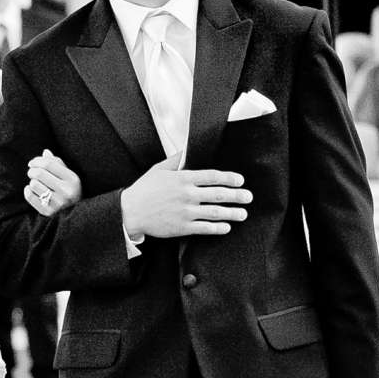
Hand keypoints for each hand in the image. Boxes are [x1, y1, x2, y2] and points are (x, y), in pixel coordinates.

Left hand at [25, 150, 81, 216]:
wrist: (76, 216)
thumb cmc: (69, 190)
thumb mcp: (68, 176)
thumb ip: (57, 163)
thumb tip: (45, 152)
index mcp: (73, 180)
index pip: (49, 164)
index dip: (37, 160)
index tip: (32, 163)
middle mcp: (66, 192)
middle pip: (39, 173)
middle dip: (32, 171)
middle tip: (32, 172)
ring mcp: (57, 204)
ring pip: (33, 184)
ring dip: (32, 182)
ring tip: (36, 184)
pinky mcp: (48, 212)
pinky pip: (30, 196)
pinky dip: (28, 191)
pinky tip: (32, 191)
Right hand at [119, 162, 251, 240]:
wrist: (130, 212)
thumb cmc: (144, 190)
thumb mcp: (159, 169)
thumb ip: (176, 160)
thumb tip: (188, 149)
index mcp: (183, 178)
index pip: (212, 176)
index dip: (229, 178)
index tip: (240, 180)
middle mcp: (187, 195)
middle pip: (218, 194)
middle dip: (237, 196)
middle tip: (248, 197)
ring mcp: (185, 212)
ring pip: (215, 212)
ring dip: (232, 213)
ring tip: (243, 214)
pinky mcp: (182, 227)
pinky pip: (205, 228)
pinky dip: (218, 228)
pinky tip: (226, 227)